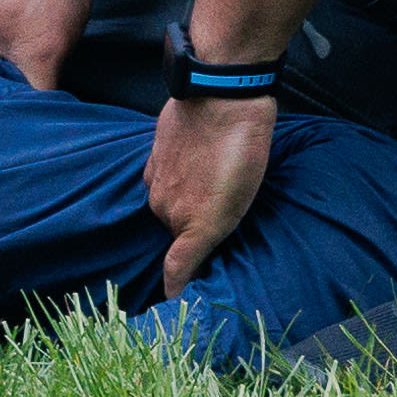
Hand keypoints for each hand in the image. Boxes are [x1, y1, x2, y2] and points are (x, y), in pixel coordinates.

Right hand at [144, 91, 280, 292]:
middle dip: (190, 234)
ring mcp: (156, 180)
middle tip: (218, 221)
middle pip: (175, 234)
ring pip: (168, 205)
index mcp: (189, 226)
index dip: (177, 287)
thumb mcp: (238, 206)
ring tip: (212, 187)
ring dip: (184, 202)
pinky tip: (198, 164)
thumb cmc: (242, 153)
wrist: (222, 95)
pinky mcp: (153, 154)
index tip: (177, 301)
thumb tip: (185, 271)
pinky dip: (177, 179)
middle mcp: (165, 208)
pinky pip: (162, 180)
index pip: (176, 270)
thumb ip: (208, 239)